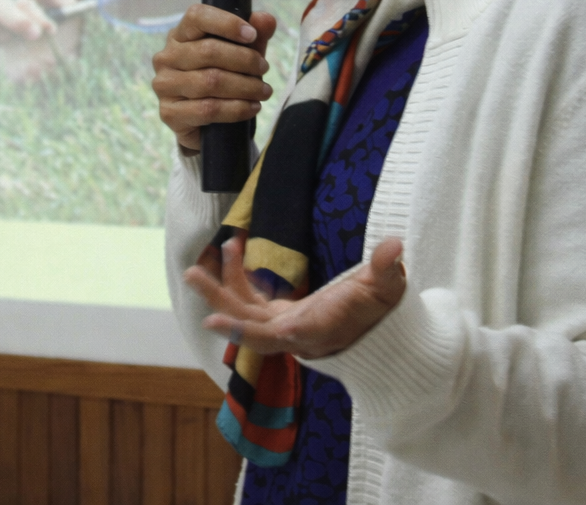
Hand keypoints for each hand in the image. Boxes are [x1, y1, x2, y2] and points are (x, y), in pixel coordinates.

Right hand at [151, 5, 277, 151]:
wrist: (207, 125)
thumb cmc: (224, 80)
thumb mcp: (242, 55)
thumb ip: (255, 36)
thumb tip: (266, 19)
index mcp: (181, 35)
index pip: (196, 16)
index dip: (226, 23)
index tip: (252, 35)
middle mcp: (166, 57)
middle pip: (208, 51)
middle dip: (245, 59)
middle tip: (264, 68)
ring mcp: (164, 85)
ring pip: (210, 81)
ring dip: (245, 87)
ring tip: (264, 91)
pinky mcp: (169, 113)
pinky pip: (208, 109)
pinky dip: (237, 109)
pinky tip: (252, 108)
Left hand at [186, 233, 406, 358]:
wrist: (381, 339)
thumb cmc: (383, 312)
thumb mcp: (387, 288)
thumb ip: (386, 268)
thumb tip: (394, 246)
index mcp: (316, 329)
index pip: (277, 335)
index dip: (245, 331)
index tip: (215, 321)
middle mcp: (295, 333)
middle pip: (249, 326)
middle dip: (218, 302)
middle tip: (192, 276)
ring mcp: (286, 326)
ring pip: (245, 312)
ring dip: (220, 288)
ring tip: (196, 266)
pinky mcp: (283, 317)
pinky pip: (253, 301)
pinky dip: (239, 279)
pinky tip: (234, 250)